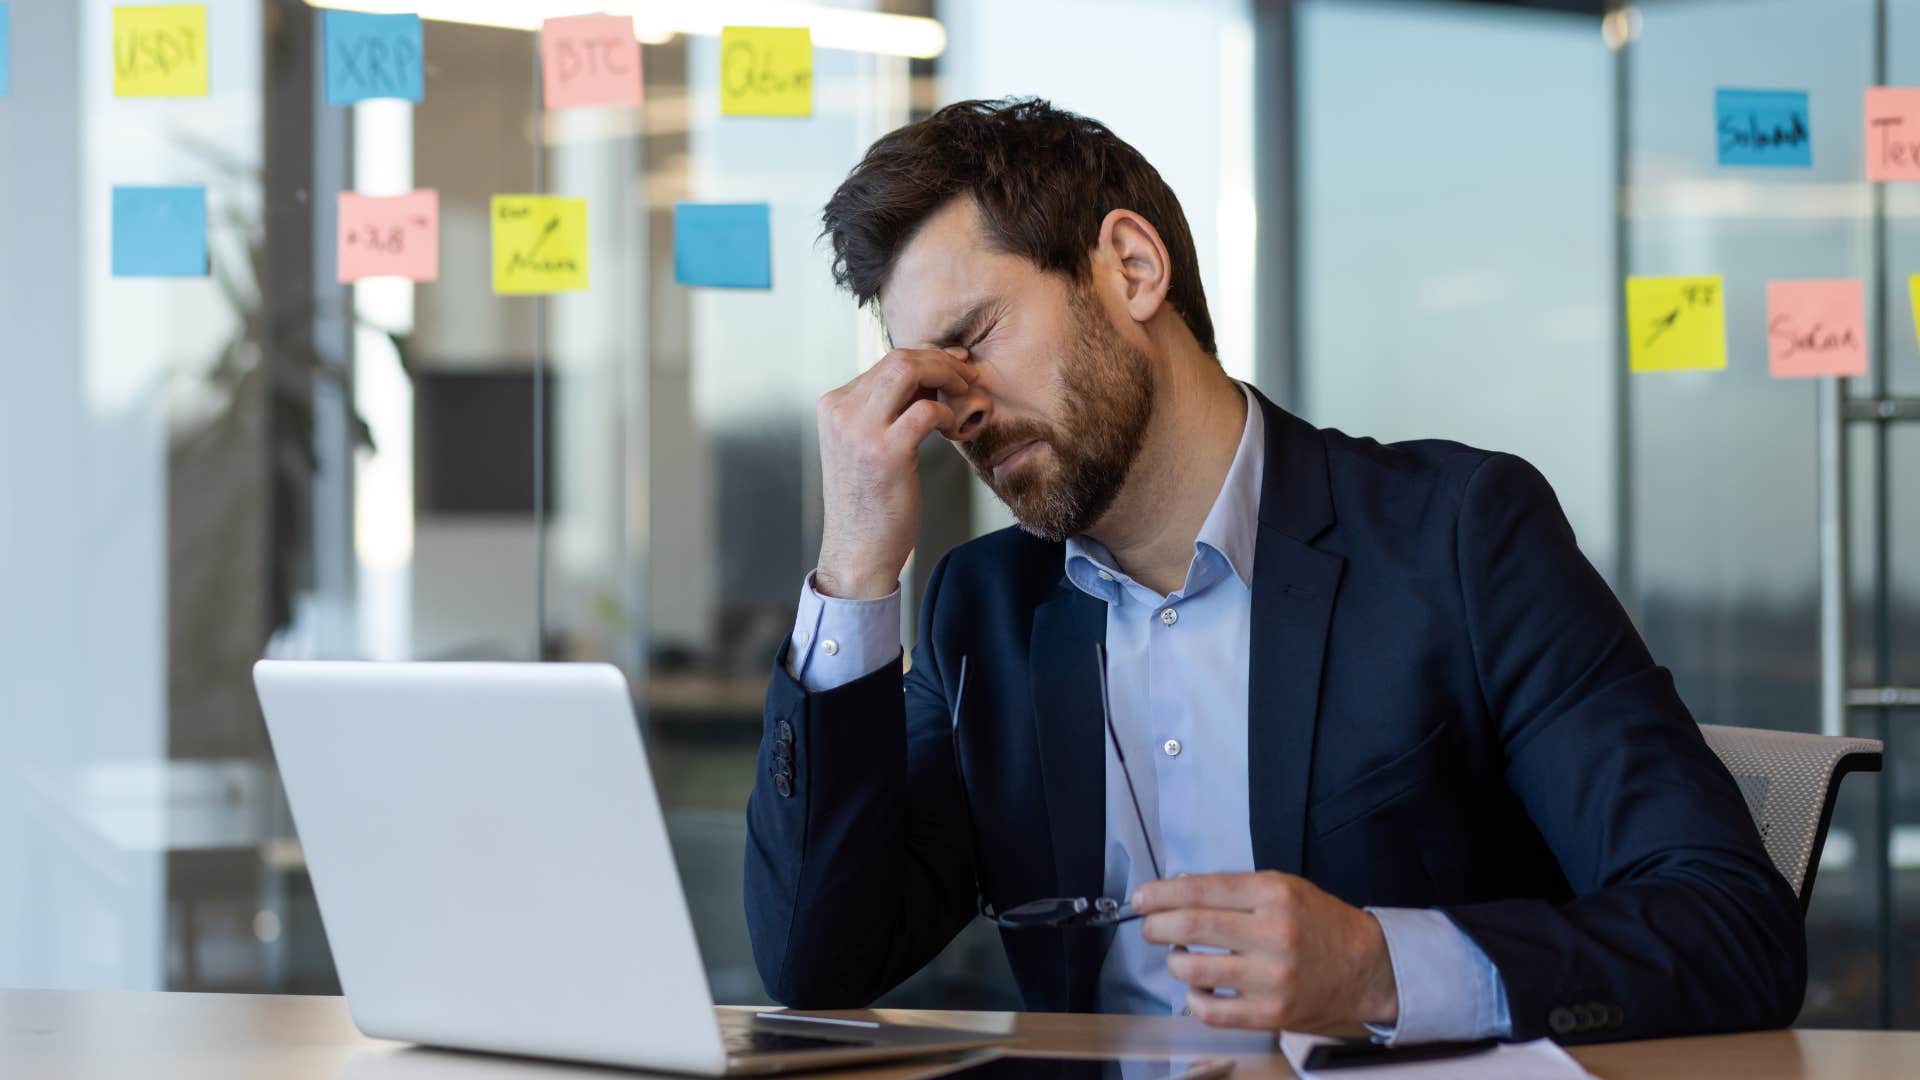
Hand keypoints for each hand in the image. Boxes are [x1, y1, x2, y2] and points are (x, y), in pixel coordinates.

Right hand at [813, 346, 975, 599]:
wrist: (858, 550)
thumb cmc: (869, 502)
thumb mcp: (867, 445)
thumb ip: (887, 410)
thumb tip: (929, 377)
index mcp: (833, 405)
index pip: (885, 363)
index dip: (927, 359)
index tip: (953, 366)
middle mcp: (841, 411)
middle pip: (898, 358)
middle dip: (941, 361)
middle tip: (967, 376)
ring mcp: (860, 430)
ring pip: (909, 370)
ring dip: (946, 376)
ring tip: (965, 394)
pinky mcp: (885, 451)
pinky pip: (927, 410)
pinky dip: (948, 413)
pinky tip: (953, 429)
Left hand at [1134, 871, 1398, 1033]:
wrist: (1369, 968)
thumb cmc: (1320, 925)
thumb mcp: (1284, 888)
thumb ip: (1234, 890)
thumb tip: (1177, 892)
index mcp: (1273, 894)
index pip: (1200, 889)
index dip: (1161, 894)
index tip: (1141, 898)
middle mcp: (1271, 933)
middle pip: (1190, 926)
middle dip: (1156, 926)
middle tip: (1150, 927)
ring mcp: (1271, 977)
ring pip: (1193, 970)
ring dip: (1174, 963)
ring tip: (1180, 957)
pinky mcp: (1271, 1013)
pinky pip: (1211, 1011)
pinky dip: (1193, 999)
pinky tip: (1198, 989)